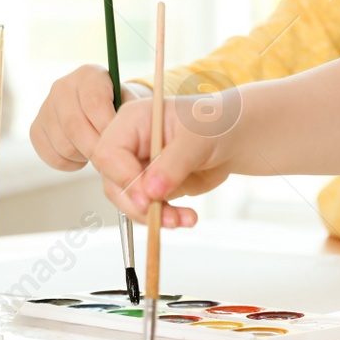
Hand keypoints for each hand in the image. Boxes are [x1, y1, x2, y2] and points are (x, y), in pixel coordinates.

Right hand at [29, 64, 135, 170]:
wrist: (102, 109)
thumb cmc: (120, 108)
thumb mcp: (130, 105)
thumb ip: (130, 117)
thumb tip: (126, 139)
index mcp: (89, 74)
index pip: (94, 103)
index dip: (107, 128)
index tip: (120, 144)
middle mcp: (62, 86)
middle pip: (75, 126)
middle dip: (96, 149)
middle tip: (110, 159)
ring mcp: (45, 107)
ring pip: (63, 144)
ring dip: (84, 156)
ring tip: (98, 153)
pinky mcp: (36, 129)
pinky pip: (52, 156)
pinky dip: (70, 164)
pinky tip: (83, 156)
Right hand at [90, 93, 233, 227]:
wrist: (230, 139)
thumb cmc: (213, 124)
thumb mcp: (197, 138)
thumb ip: (173, 163)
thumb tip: (150, 191)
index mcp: (132, 121)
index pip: (109, 152)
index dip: (124, 178)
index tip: (148, 198)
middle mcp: (128, 145)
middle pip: (113, 181)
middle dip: (138, 204)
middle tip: (167, 216)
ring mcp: (136, 167)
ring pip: (127, 200)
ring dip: (152, 216)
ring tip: (183, 219)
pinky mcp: (148, 187)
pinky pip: (145, 209)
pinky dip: (163, 218)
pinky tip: (185, 218)